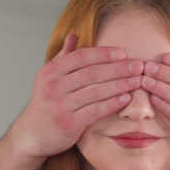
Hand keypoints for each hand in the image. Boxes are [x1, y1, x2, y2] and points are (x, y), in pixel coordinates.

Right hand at [7, 34, 143, 159]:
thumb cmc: (45, 103)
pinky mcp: (69, 123)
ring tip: (137, 80)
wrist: (31, 134)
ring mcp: (61, 105)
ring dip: (120, 85)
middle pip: (92, 73)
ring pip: (96, 91)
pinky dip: (112, 103)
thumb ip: (63, 56)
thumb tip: (73, 35)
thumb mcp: (48, 77)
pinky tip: (126, 98)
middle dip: (118, 68)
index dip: (104, 54)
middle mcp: (54, 86)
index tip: (123, 53)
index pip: (81, 57)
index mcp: (50, 71)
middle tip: (138, 65)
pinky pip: (95, 110)